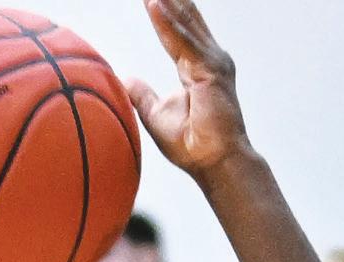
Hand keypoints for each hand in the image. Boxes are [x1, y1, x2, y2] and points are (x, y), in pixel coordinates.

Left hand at [127, 0, 249, 177]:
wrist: (215, 164)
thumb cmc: (193, 146)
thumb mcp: (158, 116)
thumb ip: (144, 96)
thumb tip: (127, 80)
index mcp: (199, 67)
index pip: (179, 31)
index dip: (164, 11)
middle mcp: (210, 59)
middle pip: (185, 19)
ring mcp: (213, 63)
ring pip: (184, 24)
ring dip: (165, 2)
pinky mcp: (211, 71)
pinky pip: (184, 42)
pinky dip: (167, 24)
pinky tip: (153, 5)